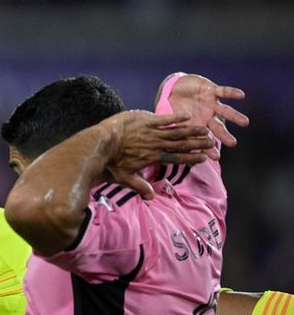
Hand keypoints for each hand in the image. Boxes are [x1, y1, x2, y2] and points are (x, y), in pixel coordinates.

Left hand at [99, 110, 214, 198]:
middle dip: (198, 144)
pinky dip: (176, 117)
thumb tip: (150, 198)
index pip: (177, 158)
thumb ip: (140, 186)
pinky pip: (165, 118)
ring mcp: (152, 131)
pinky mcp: (146, 119)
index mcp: (153, 157)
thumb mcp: (125, 177)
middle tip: (212, 143)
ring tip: (206, 131)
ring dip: (192, 131)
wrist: (103, 142)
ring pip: (177, 131)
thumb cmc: (112, 161)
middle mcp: (156, 144)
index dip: (191, 158)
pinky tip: (188, 117)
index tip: (204, 158)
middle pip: (181, 144)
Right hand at [157, 73, 249, 159]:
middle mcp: (207, 116)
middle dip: (225, 136)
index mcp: (197, 125)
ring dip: (235, 116)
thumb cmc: (172, 108)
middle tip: (232, 143)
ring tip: (244, 123)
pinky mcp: (212, 90)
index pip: (204, 139)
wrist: (173, 89)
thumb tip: (166, 149)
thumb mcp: (171, 122)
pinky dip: (232, 93)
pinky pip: (224, 91)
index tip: (215, 158)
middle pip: (218, 128)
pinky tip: (241, 96)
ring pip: (226, 111)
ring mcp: (211, 104)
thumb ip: (172, 133)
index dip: (209, 148)